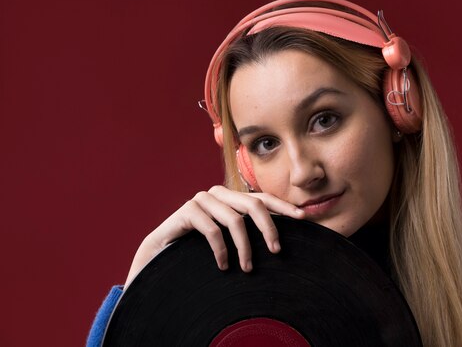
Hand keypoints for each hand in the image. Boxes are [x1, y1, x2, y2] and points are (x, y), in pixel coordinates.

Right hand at [123, 185, 304, 288]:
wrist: (159, 255)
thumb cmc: (197, 249)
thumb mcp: (226, 240)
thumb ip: (246, 233)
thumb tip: (279, 241)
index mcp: (231, 198)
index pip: (262, 197)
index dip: (283, 206)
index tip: (302, 216)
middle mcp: (218, 193)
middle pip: (253, 204)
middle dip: (269, 227)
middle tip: (277, 251)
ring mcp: (202, 200)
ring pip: (234, 219)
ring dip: (244, 247)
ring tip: (247, 268)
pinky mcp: (187, 211)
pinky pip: (212, 229)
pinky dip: (221, 250)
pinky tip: (224, 265)